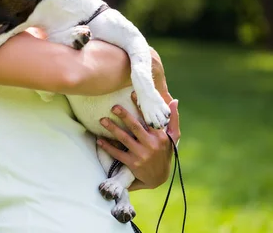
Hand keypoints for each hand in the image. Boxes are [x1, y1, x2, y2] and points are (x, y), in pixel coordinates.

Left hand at [97, 48, 180, 189]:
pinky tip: (99, 140)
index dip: (141, 106)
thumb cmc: (166, 153)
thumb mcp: (174, 137)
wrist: (159, 177)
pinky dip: (107, 146)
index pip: (149, 118)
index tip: (132, 94)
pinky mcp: (132, 164)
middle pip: (135, 127)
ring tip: (102, 120)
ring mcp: (141, 155)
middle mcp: (151, 145)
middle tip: (113, 107)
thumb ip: (173, 119)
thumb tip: (174, 101)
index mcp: (160, 136)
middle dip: (123, 115)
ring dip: (112, 129)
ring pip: (124, 139)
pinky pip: (117, 153)